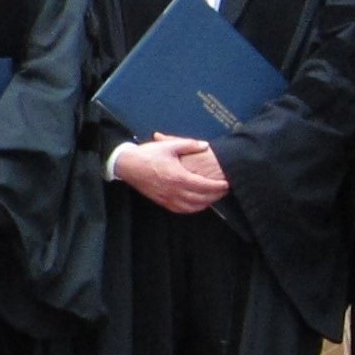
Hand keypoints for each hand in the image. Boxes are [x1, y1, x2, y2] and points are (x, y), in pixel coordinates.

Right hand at [115, 135, 229, 214]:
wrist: (127, 165)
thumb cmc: (148, 154)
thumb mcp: (169, 145)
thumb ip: (189, 145)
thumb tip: (206, 146)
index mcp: (179, 177)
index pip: (205, 186)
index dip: (218, 186)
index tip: (227, 183)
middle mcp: (175, 191)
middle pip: (201, 199)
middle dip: (215, 196)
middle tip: (224, 191)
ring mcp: (168, 198)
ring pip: (192, 207)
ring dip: (206, 203)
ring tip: (214, 197)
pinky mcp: (162, 202)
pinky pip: (181, 210)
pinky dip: (193, 208)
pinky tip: (197, 204)